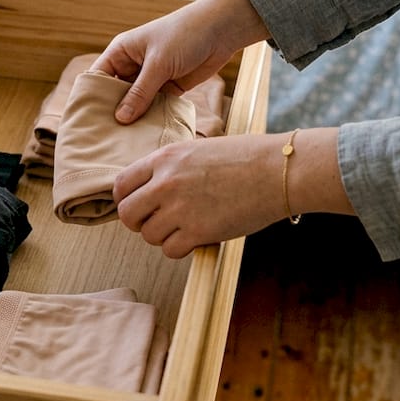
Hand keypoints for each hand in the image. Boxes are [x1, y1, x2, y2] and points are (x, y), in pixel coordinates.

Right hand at [91, 0, 268, 123]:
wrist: (221, 30)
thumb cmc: (184, 35)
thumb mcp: (158, 63)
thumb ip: (140, 92)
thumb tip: (120, 118)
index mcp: (122, 52)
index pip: (98, 77)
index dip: (91, 97)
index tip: (87, 121)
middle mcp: (133, 65)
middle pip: (116, 94)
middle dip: (114, 113)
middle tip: (106, 138)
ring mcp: (151, 77)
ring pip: (137, 103)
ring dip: (135, 118)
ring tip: (125, 141)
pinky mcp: (170, 87)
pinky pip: (155, 106)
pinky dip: (153, 118)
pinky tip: (148, 135)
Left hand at [113, 134, 289, 257]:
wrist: (277, 171)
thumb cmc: (245, 157)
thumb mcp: (198, 150)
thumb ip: (171, 168)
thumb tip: (151, 189)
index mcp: (165, 158)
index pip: (122, 185)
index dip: (126, 200)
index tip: (138, 206)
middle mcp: (166, 183)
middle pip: (127, 214)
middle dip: (138, 222)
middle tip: (157, 222)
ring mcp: (180, 208)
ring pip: (148, 236)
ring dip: (163, 236)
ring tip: (185, 227)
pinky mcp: (198, 231)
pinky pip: (170, 250)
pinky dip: (181, 248)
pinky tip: (198, 237)